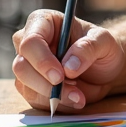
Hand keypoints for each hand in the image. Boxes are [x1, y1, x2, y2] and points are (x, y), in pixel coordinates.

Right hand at [11, 10, 125, 111]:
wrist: (104, 68)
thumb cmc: (102, 47)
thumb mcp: (104, 41)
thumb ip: (88, 48)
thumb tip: (69, 66)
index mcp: (43, 22)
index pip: (30, 41)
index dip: (42, 60)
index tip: (60, 76)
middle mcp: (30, 43)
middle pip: (21, 66)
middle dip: (46, 84)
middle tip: (74, 92)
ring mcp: (28, 66)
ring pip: (25, 86)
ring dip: (53, 96)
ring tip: (79, 97)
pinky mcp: (31, 86)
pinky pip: (34, 100)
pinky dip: (55, 104)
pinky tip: (74, 100)